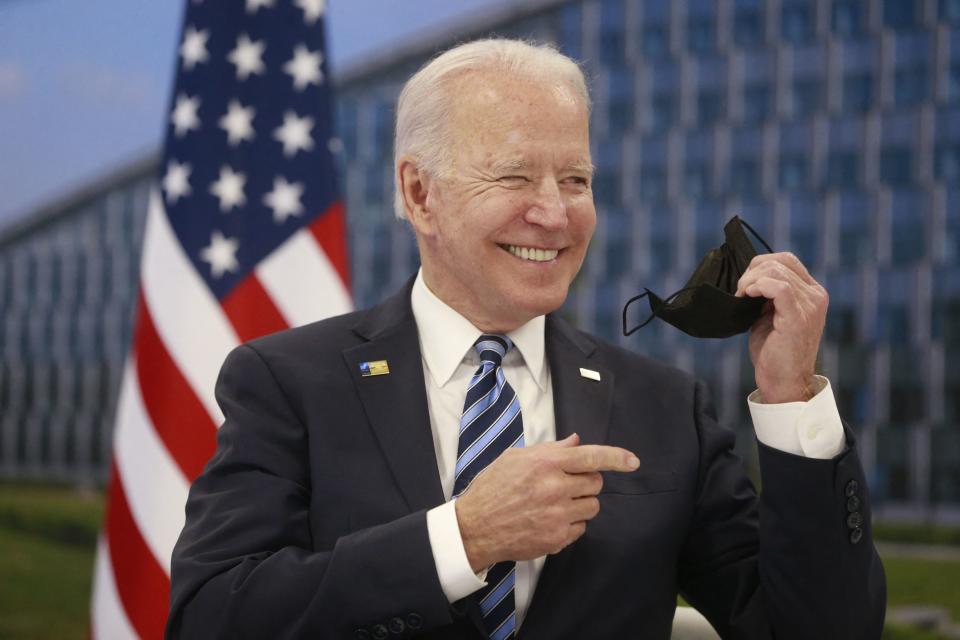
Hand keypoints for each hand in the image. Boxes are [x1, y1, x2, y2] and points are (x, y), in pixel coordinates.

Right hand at [454, 433, 639, 571]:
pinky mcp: (556, 538)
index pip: (591, 457)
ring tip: (557, 503)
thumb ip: (550, 449)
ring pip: (592, 506)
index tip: (633, 461)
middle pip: (596, 483)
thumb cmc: (492, 488)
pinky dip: (571, 523)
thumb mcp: (516, 458)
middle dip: (586, 482)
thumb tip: (576, 441)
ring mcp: (557, 515)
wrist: (474, 527)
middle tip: (566, 484)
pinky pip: (581, 528)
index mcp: (545, 463)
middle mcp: (554, 488)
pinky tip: (550, 519)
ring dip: (581, 503)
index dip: (616, 458)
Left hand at [735, 252, 828, 402]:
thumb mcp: (771, 315)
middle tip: (740, 291)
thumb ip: (768, 295)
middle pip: (780, 262)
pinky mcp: (798, 317)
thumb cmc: (774, 351)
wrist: (783, 382)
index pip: (787, 260)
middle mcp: (816, 296)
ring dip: (751, 280)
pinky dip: (759, 286)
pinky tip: (748, 296)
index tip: (745, 283)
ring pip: (777, 271)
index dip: (760, 264)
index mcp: (812, 293)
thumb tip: (749, 277)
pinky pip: (780, 287)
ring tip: (741, 296)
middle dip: (752, 271)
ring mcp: (810, 305)